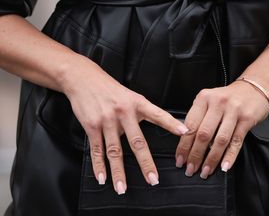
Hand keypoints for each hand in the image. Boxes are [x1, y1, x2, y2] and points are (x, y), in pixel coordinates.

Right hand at [62, 59, 188, 194]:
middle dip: (145, 163)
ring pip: (114, 151)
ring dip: (118, 172)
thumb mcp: (130, 96)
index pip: (158, 114)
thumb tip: (164, 124)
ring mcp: (107, 120)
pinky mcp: (92, 126)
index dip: (172, 123)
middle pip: (137, 142)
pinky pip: (97, 150)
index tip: (185, 132)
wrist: (83, 78)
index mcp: (137, 103)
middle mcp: (123, 112)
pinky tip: (103, 178)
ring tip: (122, 188)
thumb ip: (143, 111)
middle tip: (153, 179)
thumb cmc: (109, 89)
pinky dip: (99, 166)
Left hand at [176, 80, 268, 177]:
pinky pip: (236, 141)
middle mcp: (217, 103)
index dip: (184, 145)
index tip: (180, 159)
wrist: (254, 88)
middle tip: (191, 169)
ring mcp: (233, 111)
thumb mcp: (209, 101)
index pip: (190, 125)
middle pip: (203, 134)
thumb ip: (198, 117)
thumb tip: (185, 143)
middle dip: (195, 155)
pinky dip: (230, 156)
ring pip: (220, 140)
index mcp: (204, 98)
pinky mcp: (247, 119)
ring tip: (205, 171)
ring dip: (211, 159)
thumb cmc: (228, 98)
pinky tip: (224, 167)